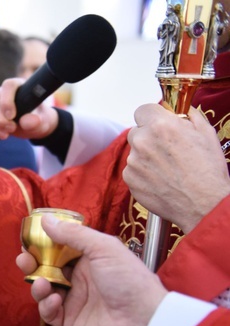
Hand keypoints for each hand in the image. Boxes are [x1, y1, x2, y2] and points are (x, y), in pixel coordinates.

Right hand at [0, 77, 59, 141]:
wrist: (32, 126)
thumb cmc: (38, 119)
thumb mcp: (41, 122)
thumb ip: (35, 121)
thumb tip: (27, 121)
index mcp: (18, 87)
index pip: (8, 86)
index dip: (7, 101)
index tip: (12, 116)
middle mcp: (3, 92)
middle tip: (11, 130)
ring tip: (5, 136)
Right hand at [16, 215, 167, 325]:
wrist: (144, 322)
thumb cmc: (130, 280)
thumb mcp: (103, 248)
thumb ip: (73, 234)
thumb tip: (46, 221)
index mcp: (90, 259)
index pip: (59, 249)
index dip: (43, 245)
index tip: (28, 240)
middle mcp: (80, 279)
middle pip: (47, 269)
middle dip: (32, 264)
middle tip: (24, 260)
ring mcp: (75, 301)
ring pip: (44, 290)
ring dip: (38, 285)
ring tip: (43, 283)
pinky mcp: (70, 322)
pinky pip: (49, 313)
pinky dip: (47, 306)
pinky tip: (56, 301)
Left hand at [125, 104, 229, 232]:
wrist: (203, 205)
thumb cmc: (208, 170)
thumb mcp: (206, 133)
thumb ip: (188, 115)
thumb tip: (179, 109)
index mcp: (160, 126)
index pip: (143, 110)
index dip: (152, 116)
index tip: (158, 122)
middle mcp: (142, 142)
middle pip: (137, 131)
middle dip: (149, 136)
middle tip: (168, 148)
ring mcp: (133, 162)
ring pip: (135, 152)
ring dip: (147, 156)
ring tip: (169, 168)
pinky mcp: (129, 180)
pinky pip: (133, 170)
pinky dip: (144, 173)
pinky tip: (161, 179)